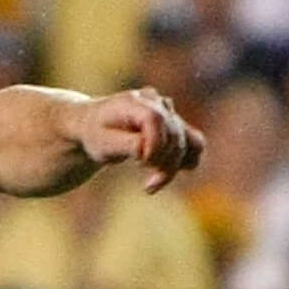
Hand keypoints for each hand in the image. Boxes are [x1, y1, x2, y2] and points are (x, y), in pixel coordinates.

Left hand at [73, 86, 204, 193]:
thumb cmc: (96, 135)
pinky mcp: (176, 125)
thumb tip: (146, 150)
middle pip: (174, 134)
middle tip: (148, 187)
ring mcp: (169, 112)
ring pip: (189, 140)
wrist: (94, 126)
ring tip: (153, 185)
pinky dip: (187, 161)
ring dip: (176, 166)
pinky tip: (170, 175)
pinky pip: (194, 142)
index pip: (155, 119)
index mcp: (135, 102)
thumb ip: (127, 144)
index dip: (155, 145)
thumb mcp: (103, 143)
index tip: (142, 164)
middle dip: (164, 164)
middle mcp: (156, 102)